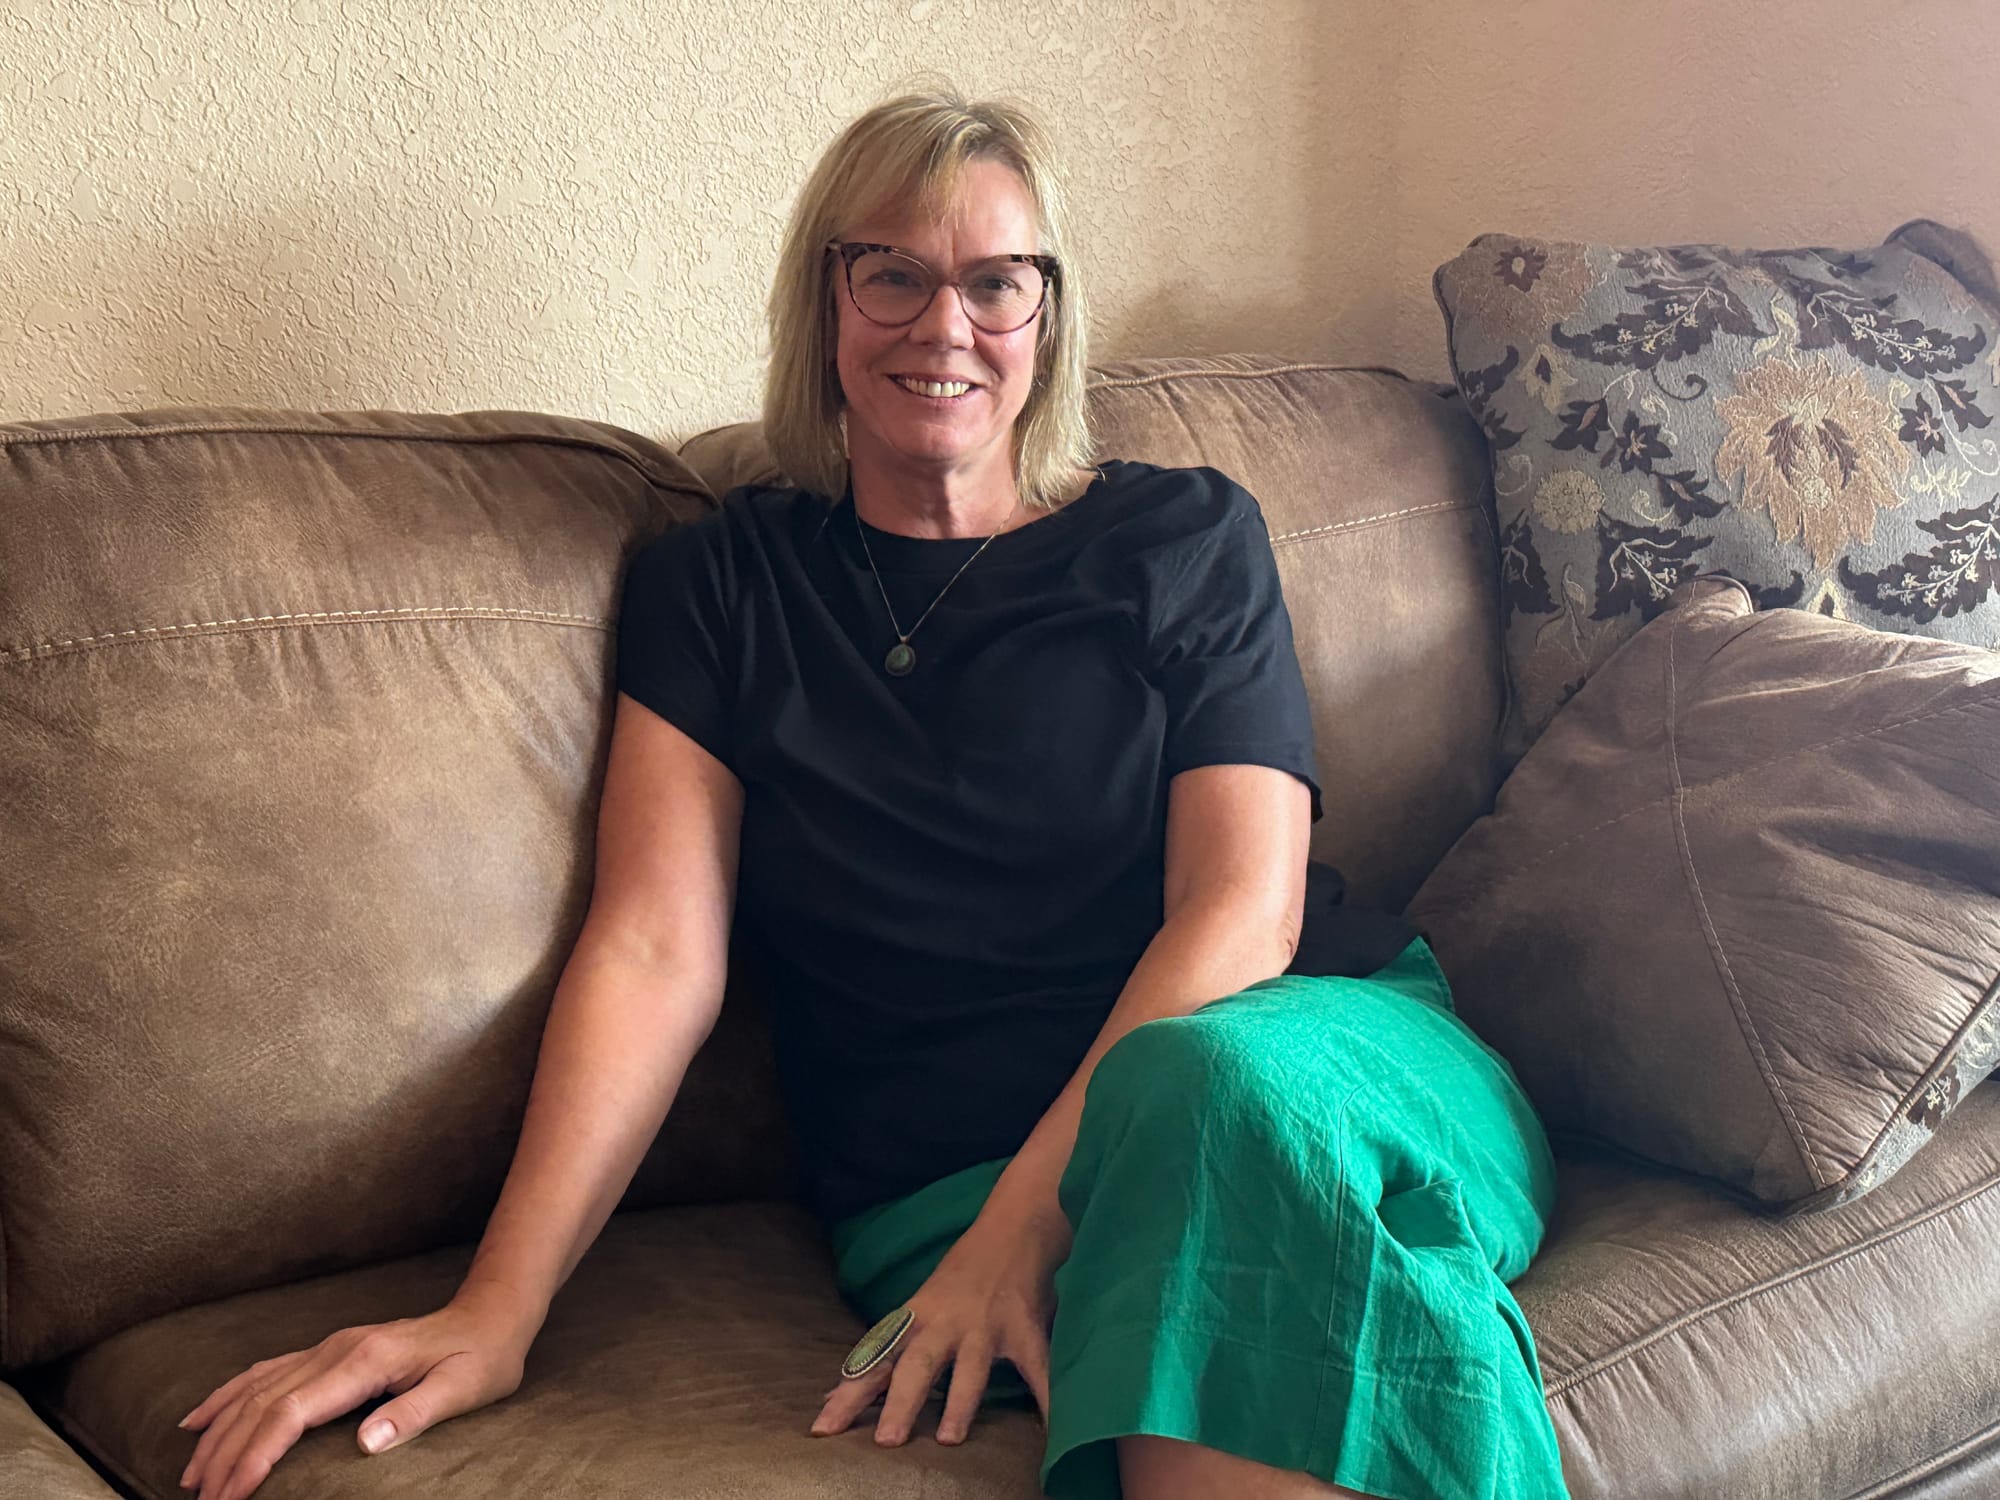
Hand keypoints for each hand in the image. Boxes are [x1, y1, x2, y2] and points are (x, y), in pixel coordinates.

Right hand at [175, 1287, 537, 1499]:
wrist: (491, 1316)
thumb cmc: (481, 1359)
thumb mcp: (462, 1390)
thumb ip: (414, 1414)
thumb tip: (365, 1443)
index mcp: (366, 1361)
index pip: (292, 1411)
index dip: (256, 1453)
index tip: (231, 1495)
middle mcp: (337, 1349)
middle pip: (263, 1402)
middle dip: (226, 1453)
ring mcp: (330, 1347)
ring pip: (256, 1387)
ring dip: (219, 1430)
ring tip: (191, 1474)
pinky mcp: (329, 1351)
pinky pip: (266, 1372)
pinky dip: (227, 1396)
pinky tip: (200, 1418)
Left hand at [809, 1212, 1057, 1447]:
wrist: (1014, 1226)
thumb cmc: (962, 1272)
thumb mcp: (920, 1306)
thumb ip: (887, 1349)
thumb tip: (839, 1389)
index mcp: (916, 1318)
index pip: (875, 1358)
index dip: (849, 1392)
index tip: (823, 1427)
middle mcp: (946, 1322)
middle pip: (917, 1365)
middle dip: (901, 1401)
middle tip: (887, 1439)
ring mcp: (986, 1326)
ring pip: (969, 1370)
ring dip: (958, 1404)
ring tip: (948, 1439)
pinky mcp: (1025, 1328)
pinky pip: (1038, 1370)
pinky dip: (1047, 1402)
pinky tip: (1050, 1433)